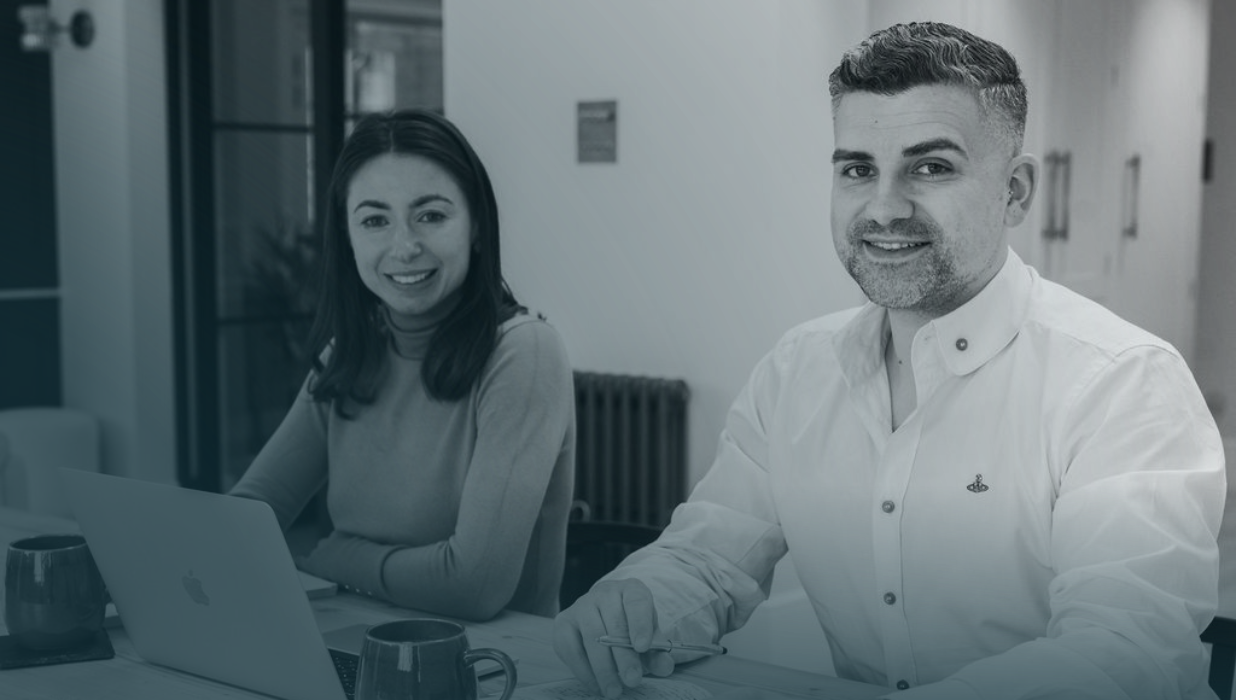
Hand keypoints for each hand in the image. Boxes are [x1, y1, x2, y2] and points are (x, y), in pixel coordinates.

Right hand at [553, 579, 674, 697]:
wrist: (601, 618)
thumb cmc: (630, 627)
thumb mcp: (648, 636)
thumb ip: (657, 652)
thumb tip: (665, 667)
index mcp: (631, 590)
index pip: (637, 602)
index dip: (640, 624)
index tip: (643, 647)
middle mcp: (604, 593)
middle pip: (614, 623)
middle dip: (624, 656)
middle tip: (633, 680)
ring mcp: (581, 605)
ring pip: (591, 636)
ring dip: (603, 667)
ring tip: (614, 690)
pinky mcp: (563, 622)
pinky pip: (571, 648)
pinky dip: (584, 670)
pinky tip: (596, 685)